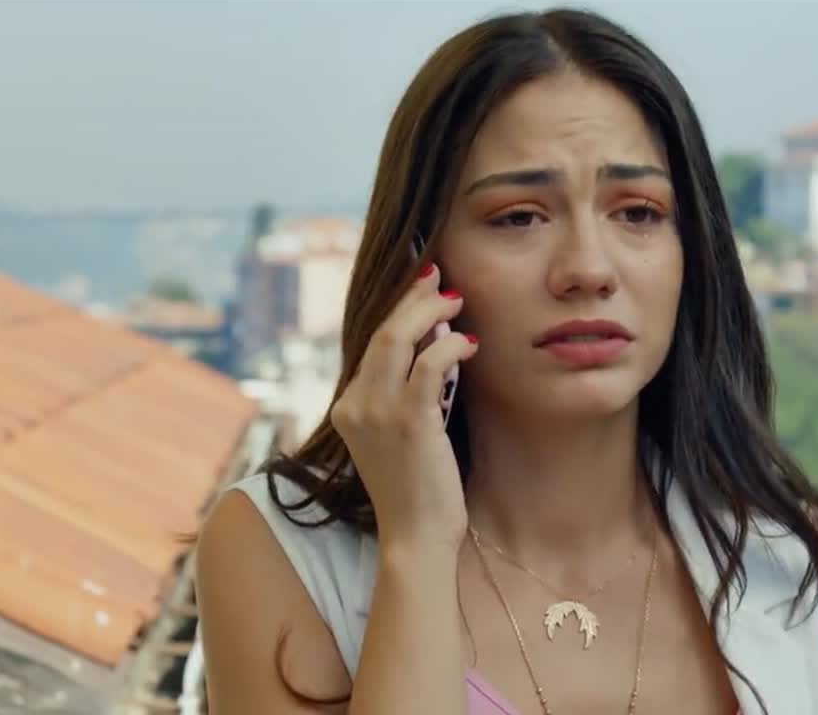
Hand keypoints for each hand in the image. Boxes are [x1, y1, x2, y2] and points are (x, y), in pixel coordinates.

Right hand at [330, 262, 478, 551]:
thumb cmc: (419, 488)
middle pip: (381, 332)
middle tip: (440, 278)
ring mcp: (377, 414)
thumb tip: (434, 344)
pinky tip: (469, 343)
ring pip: (397, 340)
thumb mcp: (403, 435)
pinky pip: (428, 366)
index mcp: (349, 406)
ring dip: (429, 312)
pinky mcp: (409, 424)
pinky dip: (449, 347)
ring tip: (456, 299)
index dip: (398, 309)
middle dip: (413, 299)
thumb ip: (409, 394)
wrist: (416, 538)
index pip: (372, 343)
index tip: (423, 287)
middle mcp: (355, 405)